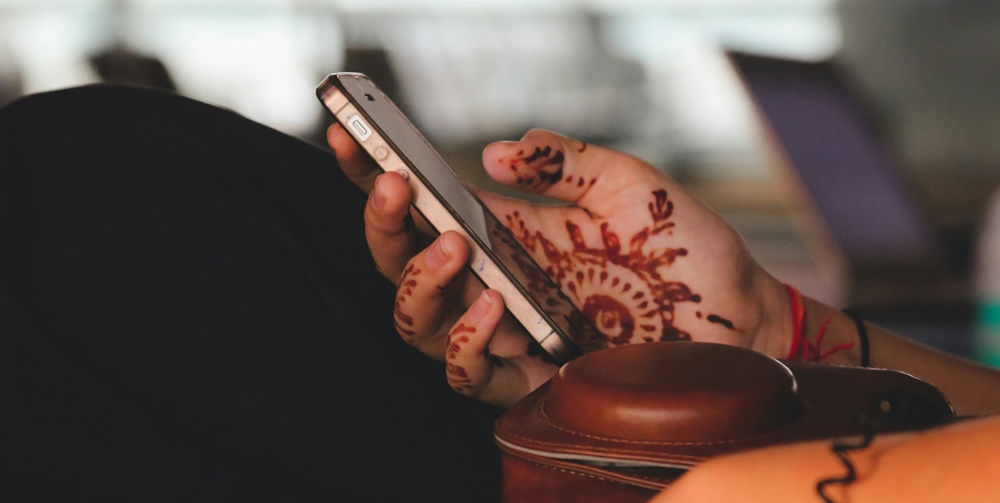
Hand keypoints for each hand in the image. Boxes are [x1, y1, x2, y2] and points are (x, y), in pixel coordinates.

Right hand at [328, 125, 791, 406]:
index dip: (375, 175)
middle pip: (399, 265)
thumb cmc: (683, 246)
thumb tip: (495, 155)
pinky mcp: (534, 375)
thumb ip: (564, 162)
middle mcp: (494, 281)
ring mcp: (510, 331)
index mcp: (506, 233)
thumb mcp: (626, 184)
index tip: (348, 133)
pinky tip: (495, 309)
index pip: (423, 206)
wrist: (738, 311)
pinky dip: (469, 342)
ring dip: (418, 284)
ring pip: (417, 324)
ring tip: (453, 249)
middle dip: (381, 227)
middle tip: (395, 189)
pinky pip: (471, 373)